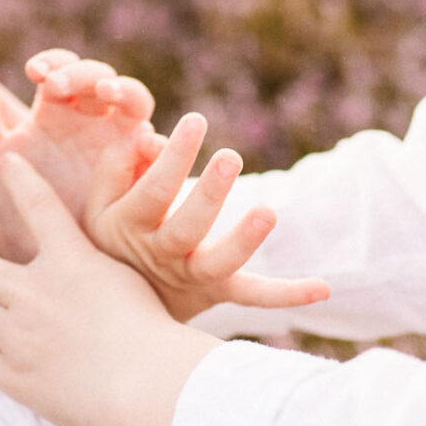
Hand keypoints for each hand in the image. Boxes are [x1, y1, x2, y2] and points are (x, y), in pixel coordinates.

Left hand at [0, 52, 154, 260]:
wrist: (39, 253)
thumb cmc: (13, 201)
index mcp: (57, 108)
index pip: (63, 68)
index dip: (53, 62)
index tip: (34, 73)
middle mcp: (93, 118)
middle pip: (101, 76)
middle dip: (85, 74)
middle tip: (61, 85)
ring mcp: (120, 141)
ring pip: (136, 102)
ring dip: (126, 91)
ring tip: (108, 93)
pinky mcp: (141, 172)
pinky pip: (156, 151)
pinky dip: (155, 141)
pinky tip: (145, 141)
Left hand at [0, 154, 220, 425]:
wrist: (150, 385)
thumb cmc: (153, 334)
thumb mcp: (130, 281)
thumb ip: (100, 266)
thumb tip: (91, 259)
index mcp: (71, 261)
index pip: (41, 207)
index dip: (21, 181)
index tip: (5, 159)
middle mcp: (34, 292)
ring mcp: (19, 335)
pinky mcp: (16, 376)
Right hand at [86, 112, 330, 321]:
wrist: (116, 304)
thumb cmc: (113, 231)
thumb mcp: (102, 199)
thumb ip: (121, 162)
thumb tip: (151, 135)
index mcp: (130, 225)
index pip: (153, 190)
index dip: (174, 158)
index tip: (196, 120)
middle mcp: (161, 255)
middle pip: (185, 228)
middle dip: (209, 193)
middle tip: (231, 156)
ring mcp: (191, 278)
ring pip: (219, 264)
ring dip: (245, 240)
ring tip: (268, 210)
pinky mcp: (218, 292)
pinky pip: (253, 296)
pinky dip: (287, 294)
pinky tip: (323, 288)